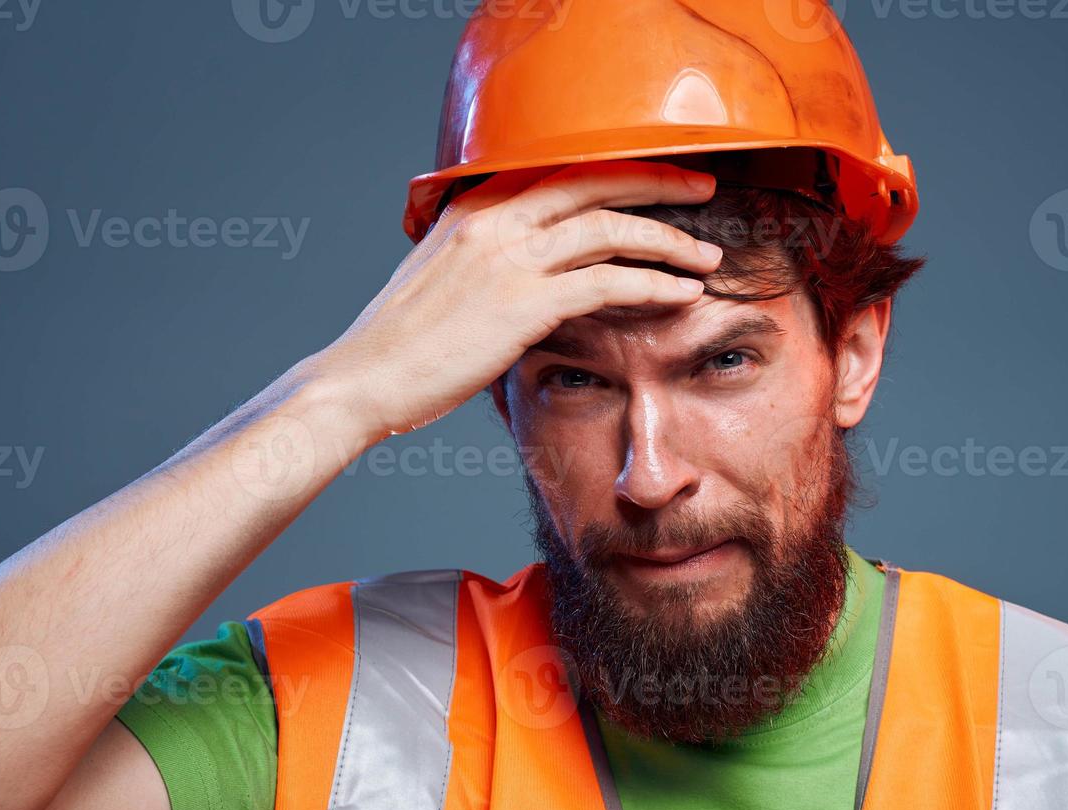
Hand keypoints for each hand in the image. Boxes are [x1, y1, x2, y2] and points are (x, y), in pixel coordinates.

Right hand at [310, 159, 722, 440]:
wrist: (360, 380)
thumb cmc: (398, 343)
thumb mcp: (439, 277)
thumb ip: (486, 259)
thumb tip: (532, 273)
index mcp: (474, 206)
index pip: (562, 171)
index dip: (619, 172)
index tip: (657, 180)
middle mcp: (494, 219)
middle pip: (597, 182)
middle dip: (660, 185)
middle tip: (703, 192)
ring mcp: (509, 257)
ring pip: (611, 229)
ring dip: (669, 241)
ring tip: (706, 256)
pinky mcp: (523, 302)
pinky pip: (608, 283)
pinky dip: (654, 286)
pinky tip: (680, 294)